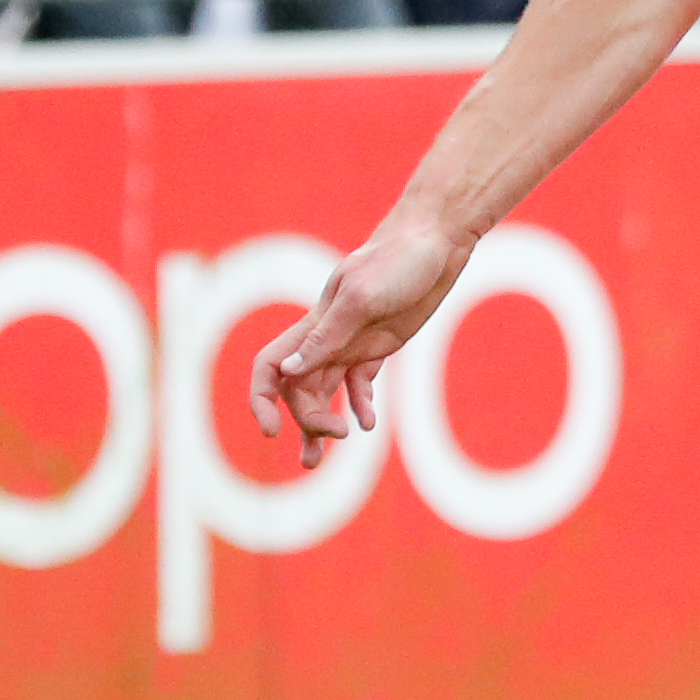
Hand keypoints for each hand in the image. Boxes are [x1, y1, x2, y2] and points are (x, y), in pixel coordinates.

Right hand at [249, 208, 470, 461]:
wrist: (438, 241)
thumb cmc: (398, 261)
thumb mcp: (362, 298)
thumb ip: (326, 335)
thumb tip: (288, 371)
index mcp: (316, 325)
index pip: (271, 366)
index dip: (262, 399)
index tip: (272, 430)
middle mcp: (329, 338)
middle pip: (300, 390)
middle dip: (307, 421)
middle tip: (334, 437)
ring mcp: (354, 343)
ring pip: (325, 392)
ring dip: (320, 425)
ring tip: (317, 459)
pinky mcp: (381, 345)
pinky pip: (359, 384)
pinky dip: (358, 406)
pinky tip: (368, 423)